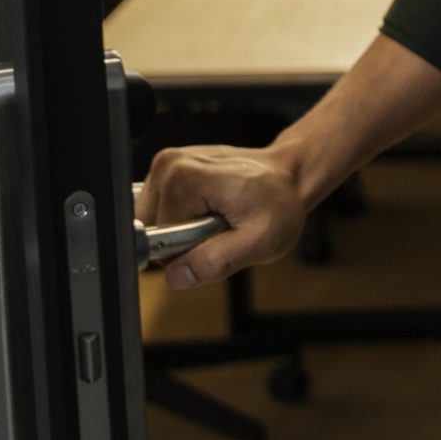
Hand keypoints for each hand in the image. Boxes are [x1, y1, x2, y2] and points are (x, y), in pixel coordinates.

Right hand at [140, 145, 313, 289]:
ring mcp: (167, 162)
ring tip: (216, 218)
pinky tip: (208, 209)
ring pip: (153, 220)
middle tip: (219, 229)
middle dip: (181, 240)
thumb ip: (215, 262)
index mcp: (183, 179)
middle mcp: (168, 164)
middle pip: (151, 228)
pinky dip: (183, 215)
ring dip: (181, 228)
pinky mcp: (170, 167)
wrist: (290, 175)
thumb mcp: (258, 241)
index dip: (186, 250)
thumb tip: (176, 276)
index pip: (158, 240)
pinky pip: (161, 208)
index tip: (217, 237)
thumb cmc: (279, 204)